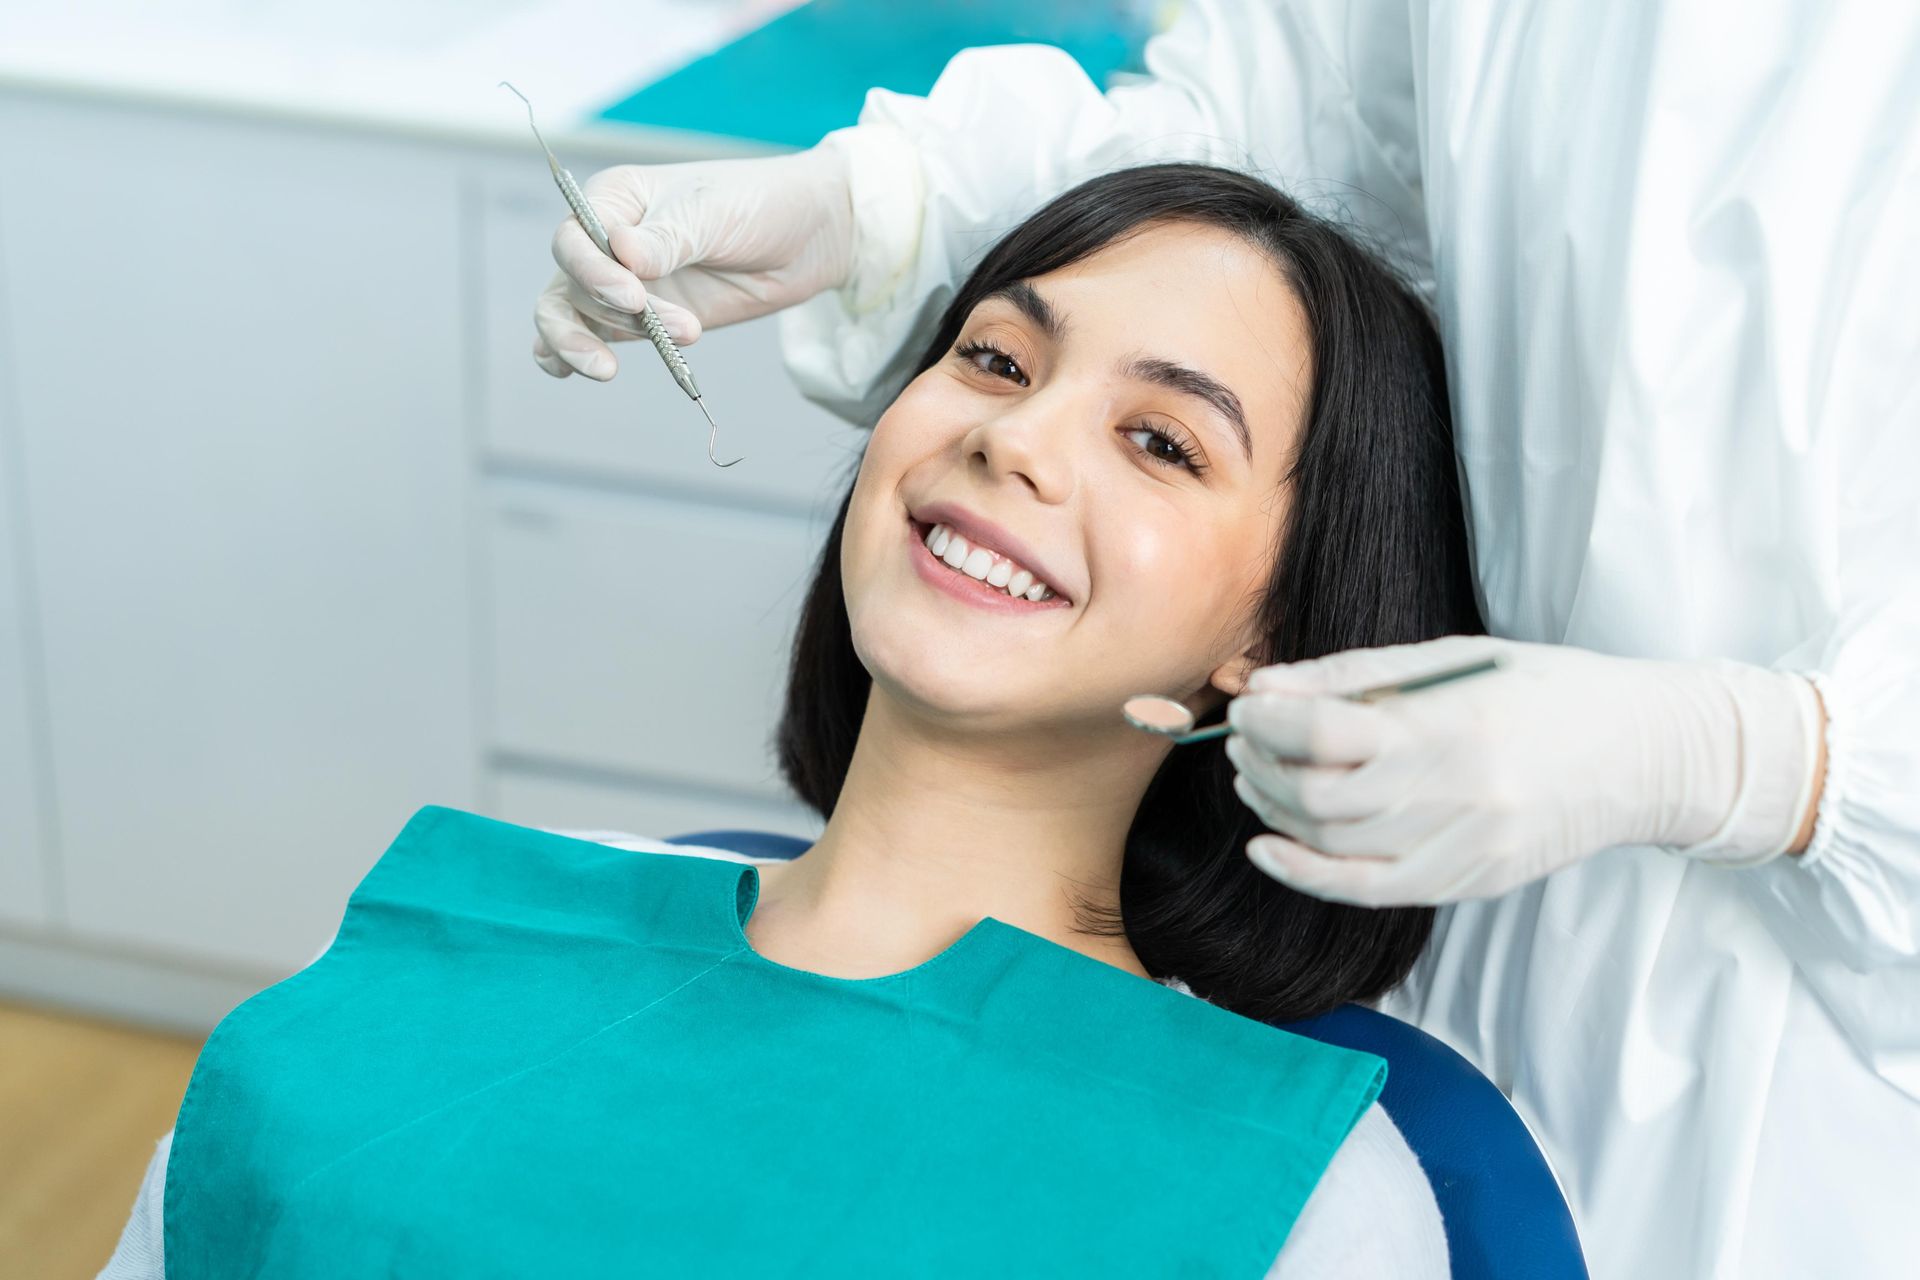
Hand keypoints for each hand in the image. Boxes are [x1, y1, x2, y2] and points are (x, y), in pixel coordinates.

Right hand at [533, 142, 855, 379]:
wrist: (803, 240)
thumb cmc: (757, 206)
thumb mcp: (714, 213)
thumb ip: (668, 238)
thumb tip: (621, 253)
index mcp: (616, 199)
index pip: (575, 238)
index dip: (594, 272)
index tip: (633, 297)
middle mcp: (607, 241)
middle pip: (571, 283)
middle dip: (607, 312)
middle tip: (656, 327)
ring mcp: (620, 283)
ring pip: (567, 314)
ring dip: (585, 343)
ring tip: (620, 366)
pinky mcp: (638, 320)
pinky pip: (589, 336)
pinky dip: (568, 356)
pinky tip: (566, 372)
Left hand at [1224, 635, 1821, 905]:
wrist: (1647, 753)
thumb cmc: (1547, 689)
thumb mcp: (1452, 659)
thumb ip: (1354, 674)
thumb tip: (1267, 687)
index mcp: (1449, 725)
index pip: (1324, 731)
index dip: (1267, 722)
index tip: (1247, 707)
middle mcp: (1453, 794)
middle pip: (1316, 795)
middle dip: (1261, 766)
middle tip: (1244, 740)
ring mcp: (1462, 847)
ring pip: (1332, 845)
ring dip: (1276, 811)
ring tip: (1258, 778)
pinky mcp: (1469, 883)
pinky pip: (1366, 891)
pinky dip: (1306, 874)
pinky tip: (1270, 849)